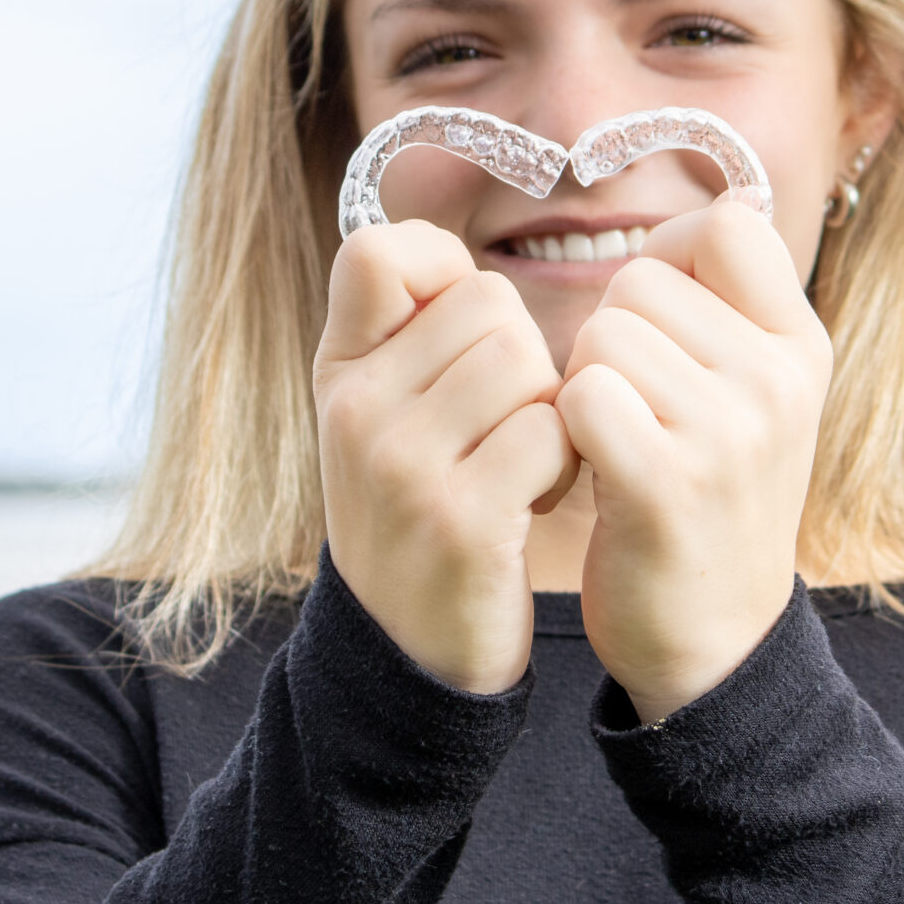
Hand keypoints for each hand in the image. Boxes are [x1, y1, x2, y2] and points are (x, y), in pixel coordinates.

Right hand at [314, 220, 575, 692]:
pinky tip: (532, 502)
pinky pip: (551, 432)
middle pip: (491, 305)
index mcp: (339, 373)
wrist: (412, 652)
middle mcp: (357, 410)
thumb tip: (448, 254)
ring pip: (528, 364)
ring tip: (518, 467)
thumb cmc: (421, 511)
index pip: (379, 250)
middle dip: (524, 361)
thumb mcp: (380, 416)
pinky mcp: (461, 521)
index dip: (444, 271)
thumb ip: (406, 333)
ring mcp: (403, 466)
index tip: (458, 336)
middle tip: (502, 430)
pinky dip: (563, 463)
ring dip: (550, 413)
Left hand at [557, 199, 833, 723]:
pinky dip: (566, 429)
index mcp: (801, 348)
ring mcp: (730, 433)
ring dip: (584, 386)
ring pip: (601, 335)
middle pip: (641, 282)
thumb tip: (727, 201)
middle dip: (612, 338)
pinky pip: (581, 394)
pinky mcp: (667, 482)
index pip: (729, 227)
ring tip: (617, 446)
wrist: (714, 643)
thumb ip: (736, 305)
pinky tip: (592, 473)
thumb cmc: (711, 501)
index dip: (670, 259)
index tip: (660, 323)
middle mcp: (778, 382)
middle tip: (635, 414)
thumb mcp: (756, 397)